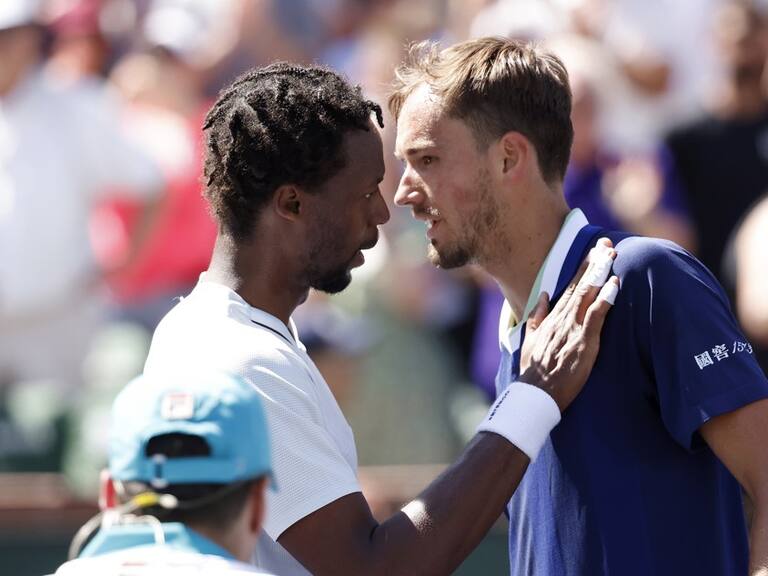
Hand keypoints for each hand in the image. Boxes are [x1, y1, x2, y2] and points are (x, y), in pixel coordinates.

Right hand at [519, 238, 618, 411]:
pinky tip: (615, 284)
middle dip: (594, 263)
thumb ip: (537, 317)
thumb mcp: (530, 340)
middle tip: (606, 244)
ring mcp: (572, 329)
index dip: (582, 269)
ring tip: (612, 255)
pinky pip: (596, 315)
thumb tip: (543, 297)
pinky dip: (606, 298)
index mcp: (552, 318)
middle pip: (580, 285)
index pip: (569, 287)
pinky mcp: (583, 342)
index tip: (593, 252)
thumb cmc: (534, 371)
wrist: (535, 393)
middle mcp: (562, 319)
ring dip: (601, 273)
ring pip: (588, 294)